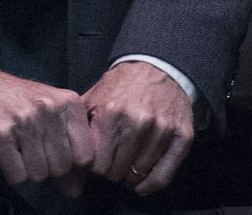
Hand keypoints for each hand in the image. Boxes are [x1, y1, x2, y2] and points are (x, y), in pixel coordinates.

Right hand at [0, 65, 95, 195]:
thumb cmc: (12, 101)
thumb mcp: (47, 116)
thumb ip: (67, 150)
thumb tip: (76, 191)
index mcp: (67, 102)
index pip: (86, 155)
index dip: (71, 163)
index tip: (54, 152)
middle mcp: (49, 108)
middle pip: (62, 167)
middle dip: (46, 167)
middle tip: (30, 148)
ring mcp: (24, 120)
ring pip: (40, 174)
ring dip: (27, 170)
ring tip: (17, 147)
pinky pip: (18, 176)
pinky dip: (12, 173)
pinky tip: (5, 153)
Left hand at [80, 60, 194, 195]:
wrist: (156, 68)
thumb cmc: (120, 87)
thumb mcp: (92, 99)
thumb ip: (78, 128)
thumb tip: (69, 161)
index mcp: (110, 113)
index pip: (96, 165)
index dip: (94, 166)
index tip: (96, 160)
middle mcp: (136, 122)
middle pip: (116, 172)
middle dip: (111, 170)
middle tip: (112, 161)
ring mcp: (161, 130)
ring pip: (138, 175)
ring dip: (130, 175)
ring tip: (126, 164)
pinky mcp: (182, 136)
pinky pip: (163, 176)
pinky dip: (150, 184)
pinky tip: (142, 183)